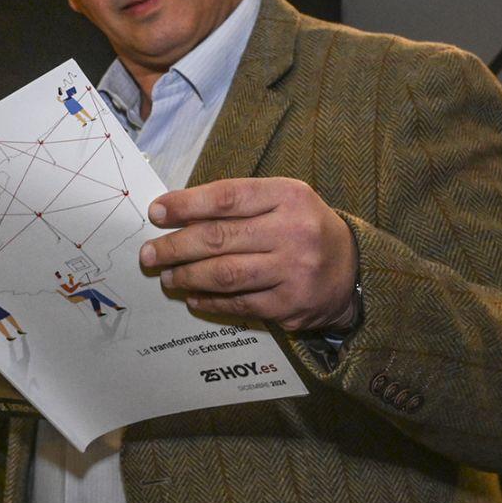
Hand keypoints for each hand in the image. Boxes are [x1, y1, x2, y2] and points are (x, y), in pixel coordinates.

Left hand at [141, 177, 357, 332]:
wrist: (354, 270)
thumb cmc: (303, 228)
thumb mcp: (281, 201)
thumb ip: (236, 204)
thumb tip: (177, 214)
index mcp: (289, 196)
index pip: (226, 198)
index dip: (185, 205)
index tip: (156, 212)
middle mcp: (294, 232)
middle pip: (218, 238)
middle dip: (175, 247)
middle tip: (148, 254)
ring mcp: (294, 271)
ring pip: (224, 275)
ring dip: (186, 276)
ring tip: (166, 276)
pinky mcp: (290, 305)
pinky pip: (238, 304)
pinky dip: (210, 301)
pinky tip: (192, 296)